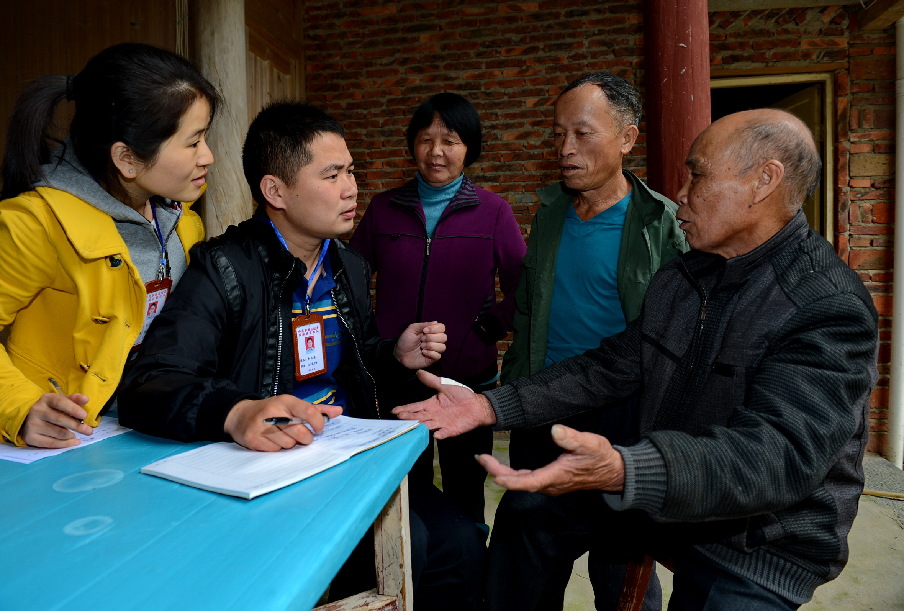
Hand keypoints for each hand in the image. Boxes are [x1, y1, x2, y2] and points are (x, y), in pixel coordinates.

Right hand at [22, 393, 92, 447]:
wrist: (28, 417)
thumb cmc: (51, 408)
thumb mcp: (61, 401)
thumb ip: (74, 399)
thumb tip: (86, 399)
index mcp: (46, 399)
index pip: (60, 402)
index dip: (73, 409)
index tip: (84, 415)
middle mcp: (37, 411)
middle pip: (60, 419)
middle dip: (77, 426)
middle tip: (89, 431)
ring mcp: (32, 424)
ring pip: (57, 433)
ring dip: (70, 435)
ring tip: (75, 435)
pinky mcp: (30, 437)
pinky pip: (51, 443)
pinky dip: (65, 444)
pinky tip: (73, 441)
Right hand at [224, 396, 343, 451]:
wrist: (241, 415)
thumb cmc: (273, 410)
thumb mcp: (293, 405)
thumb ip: (316, 409)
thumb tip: (338, 411)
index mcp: (285, 401)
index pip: (308, 411)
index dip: (318, 423)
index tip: (320, 429)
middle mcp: (273, 411)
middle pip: (300, 432)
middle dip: (305, 438)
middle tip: (301, 435)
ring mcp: (261, 426)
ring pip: (288, 444)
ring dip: (290, 443)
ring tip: (283, 435)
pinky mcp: (253, 439)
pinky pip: (275, 451)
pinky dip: (277, 448)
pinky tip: (272, 440)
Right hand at [392, 370, 495, 438]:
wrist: (477, 406)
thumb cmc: (461, 395)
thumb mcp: (445, 386)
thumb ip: (432, 381)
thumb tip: (419, 372)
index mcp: (431, 404)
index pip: (415, 407)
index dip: (405, 409)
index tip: (394, 411)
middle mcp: (434, 415)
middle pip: (418, 417)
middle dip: (409, 417)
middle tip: (400, 418)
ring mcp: (441, 423)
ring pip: (427, 425)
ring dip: (420, 426)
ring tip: (412, 426)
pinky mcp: (451, 430)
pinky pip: (444, 433)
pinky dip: (440, 434)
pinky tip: (436, 434)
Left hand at [393, 321, 446, 368]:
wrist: (399, 354)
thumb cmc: (405, 341)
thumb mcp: (412, 329)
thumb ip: (423, 324)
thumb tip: (436, 322)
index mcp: (431, 332)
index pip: (442, 327)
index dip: (435, 328)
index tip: (425, 330)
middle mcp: (435, 340)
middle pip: (444, 337)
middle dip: (431, 338)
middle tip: (422, 339)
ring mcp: (434, 350)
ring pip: (442, 347)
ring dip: (431, 346)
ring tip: (422, 347)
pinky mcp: (432, 359)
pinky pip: (438, 356)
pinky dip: (430, 353)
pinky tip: (423, 352)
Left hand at [476, 424, 624, 494]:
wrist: (613, 471)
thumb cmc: (600, 457)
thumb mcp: (589, 443)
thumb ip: (571, 438)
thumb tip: (555, 430)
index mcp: (556, 476)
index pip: (527, 481)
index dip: (508, 478)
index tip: (492, 472)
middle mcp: (550, 484)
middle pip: (518, 482)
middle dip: (497, 471)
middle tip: (480, 458)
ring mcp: (549, 484)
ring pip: (521, 482)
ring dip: (502, 473)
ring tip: (486, 461)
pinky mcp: (550, 481)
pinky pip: (527, 480)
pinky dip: (512, 475)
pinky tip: (504, 468)